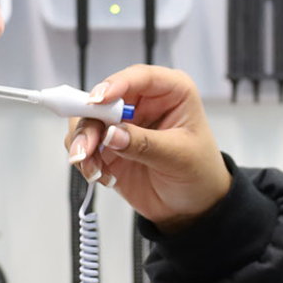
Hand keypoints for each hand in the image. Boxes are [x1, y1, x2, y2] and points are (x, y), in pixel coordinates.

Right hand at [66, 65, 229, 231]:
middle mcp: (143, 103)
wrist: (192, 205)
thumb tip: (110, 134)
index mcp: (171, 92)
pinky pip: (85, 146)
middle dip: (90, 123)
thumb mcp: (178, 156)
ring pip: (88, 122)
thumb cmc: (199, 171)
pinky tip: (102, 177)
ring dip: (83, 144)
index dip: (115, 84)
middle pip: (104, 100)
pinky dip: (86, 161)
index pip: (140, 77)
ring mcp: (123, 125)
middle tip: (86, 148)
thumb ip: (144, 144)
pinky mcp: (109, 147)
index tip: (97, 100)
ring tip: (93, 169)